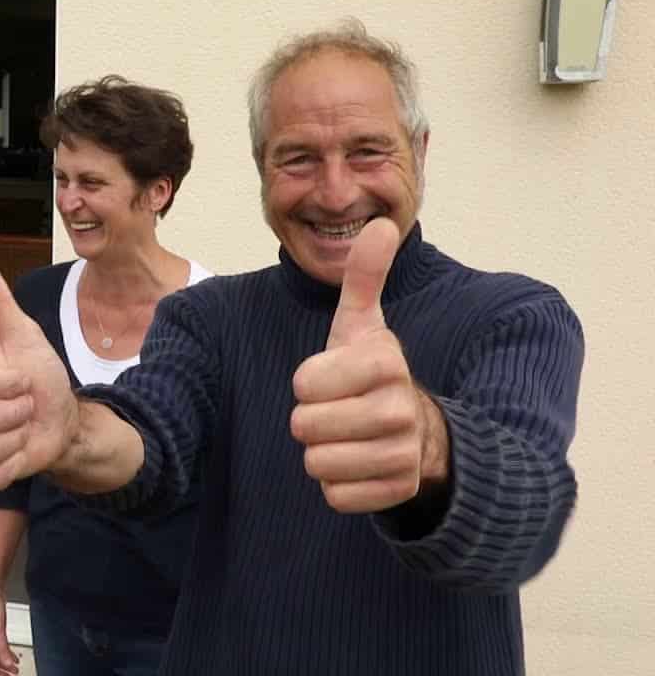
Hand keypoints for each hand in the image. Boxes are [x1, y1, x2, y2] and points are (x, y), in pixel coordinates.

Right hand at [0, 258, 77, 490]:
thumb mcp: (24, 336)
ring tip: (21, 427)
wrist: (57, 418)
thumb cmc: (37, 375)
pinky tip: (16, 450)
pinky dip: (12, 466)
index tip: (25, 380)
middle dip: (18, 414)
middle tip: (25, 405)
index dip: (10, 386)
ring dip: (17, 439)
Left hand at [290, 218, 447, 512]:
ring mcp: (403, 454)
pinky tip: (358, 464)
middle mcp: (401, 409)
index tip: (332, 377)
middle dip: (310, 419)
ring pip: (316, 463)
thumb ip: (363, 277)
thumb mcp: (363, 325)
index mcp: (386, 362)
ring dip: (321, 452)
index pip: (304, 382)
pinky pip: (334, 496)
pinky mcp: (397, 492)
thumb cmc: (372, 373)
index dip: (307, 382)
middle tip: (337, 410)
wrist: (418, 431)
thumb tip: (379, 224)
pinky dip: (337, 485)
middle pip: (304, 426)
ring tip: (346, 436)